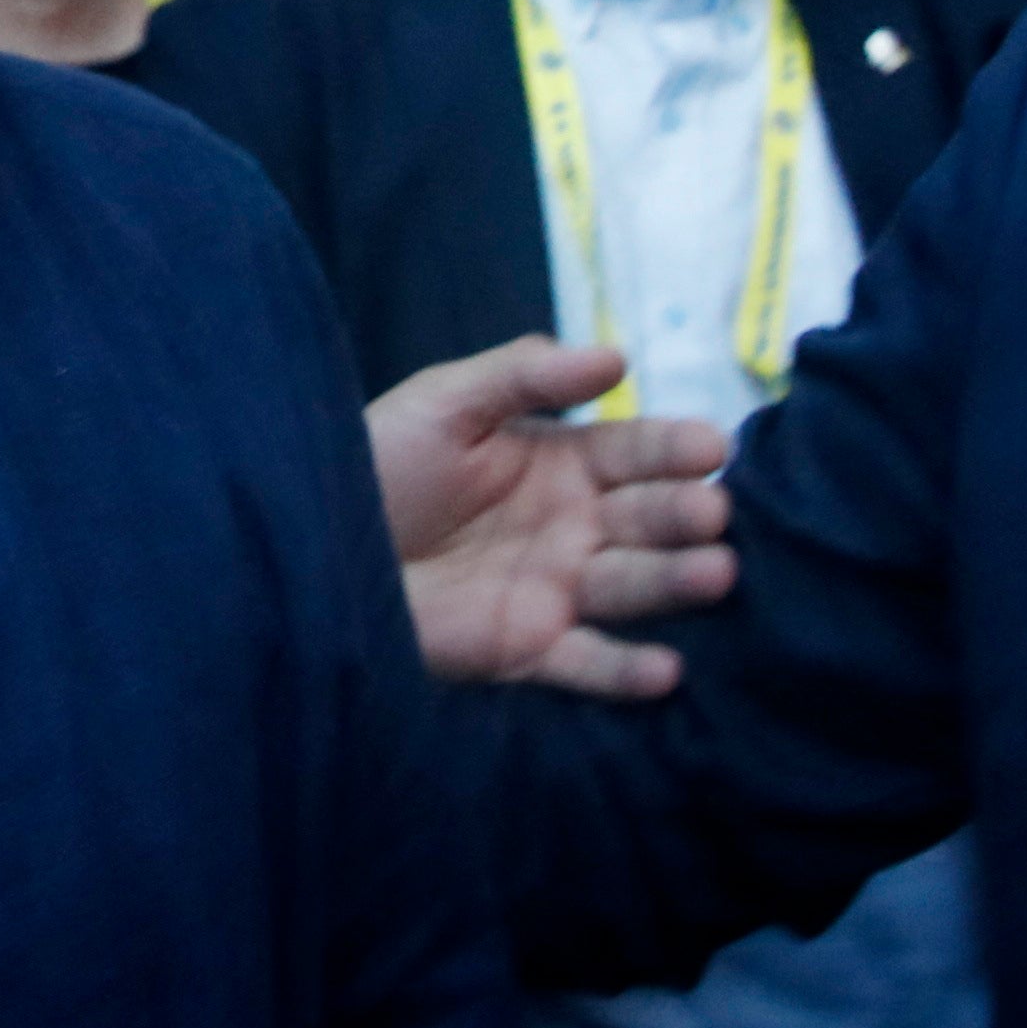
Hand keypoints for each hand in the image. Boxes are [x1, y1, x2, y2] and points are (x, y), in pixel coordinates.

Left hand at [363, 335, 738, 695]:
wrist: (311, 548)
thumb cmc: (376, 465)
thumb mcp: (444, 402)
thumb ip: (523, 375)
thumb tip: (616, 357)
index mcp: (562, 462)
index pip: (634, 452)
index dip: (672, 448)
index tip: (713, 446)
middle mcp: (575, 527)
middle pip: (646, 519)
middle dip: (683, 514)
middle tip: (712, 512)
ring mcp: (557, 591)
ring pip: (632, 586)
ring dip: (676, 582)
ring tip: (715, 573)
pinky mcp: (528, 650)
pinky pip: (589, 665)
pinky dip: (627, 670)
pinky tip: (666, 668)